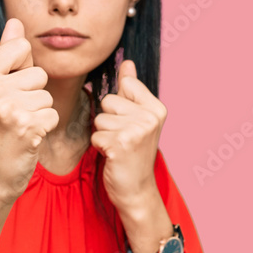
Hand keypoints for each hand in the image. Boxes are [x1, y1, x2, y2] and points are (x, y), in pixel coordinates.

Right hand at [0, 18, 57, 215]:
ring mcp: (6, 107)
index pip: (21, 47)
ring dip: (40, 114)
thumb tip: (16, 22)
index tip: (10, 91)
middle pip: (39, 74)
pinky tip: (27, 138)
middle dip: (34, 95)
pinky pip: (52, 115)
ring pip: (47, 96)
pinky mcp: (24, 125)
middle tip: (14, 116)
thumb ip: (7, 54)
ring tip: (20, 127)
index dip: (24, 70)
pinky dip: (45, 129)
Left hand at [91, 59, 167, 218]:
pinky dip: (99, 146)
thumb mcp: (137, 119)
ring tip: (117, 148)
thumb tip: (126, 62)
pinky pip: (96, 134)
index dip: (119, 105)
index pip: (125, 85)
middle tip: (122, 139)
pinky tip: (113, 156)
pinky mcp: (121, 143)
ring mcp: (137, 130)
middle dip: (108, 120)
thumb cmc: (133, 153)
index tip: (129, 123)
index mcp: (157, 108)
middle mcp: (150, 117)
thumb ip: (131, 90)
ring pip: (99, 118)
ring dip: (103, 134)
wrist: (136, 190)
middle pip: (108, 100)